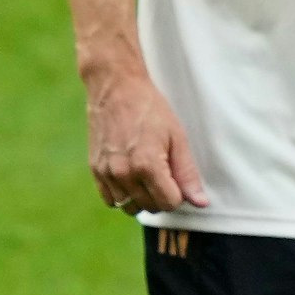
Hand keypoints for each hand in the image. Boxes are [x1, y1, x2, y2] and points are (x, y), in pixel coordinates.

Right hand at [86, 71, 208, 214]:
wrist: (116, 88)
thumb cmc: (149, 109)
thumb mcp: (177, 137)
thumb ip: (187, 173)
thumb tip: (199, 202)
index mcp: (147, 165)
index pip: (169, 203)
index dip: (178, 193)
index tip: (176, 176)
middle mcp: (124, 173)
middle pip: (150, 207)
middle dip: (161, 196)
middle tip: (163, 173)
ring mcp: (107, 172)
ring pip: (129, 207)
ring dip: (141, 198)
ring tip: (146, 176)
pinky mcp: (95, 169)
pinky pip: (110, 200)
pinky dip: (122, 196)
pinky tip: (130, 179)